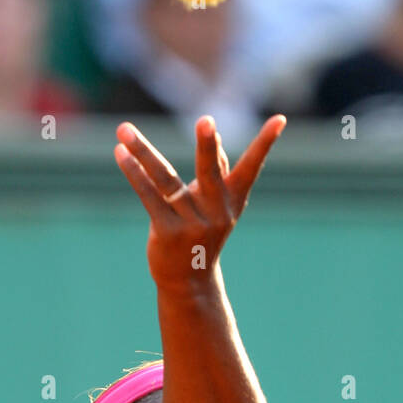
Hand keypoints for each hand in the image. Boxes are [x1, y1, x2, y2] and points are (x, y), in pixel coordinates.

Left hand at [113, 113, 285, 289]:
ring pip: (166, 180)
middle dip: (208, 146)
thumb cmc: (201, 234)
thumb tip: (215, 136)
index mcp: (232, 201)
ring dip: (143, 152)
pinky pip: (149, 197)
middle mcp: (216, 211)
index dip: (265, 144)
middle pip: (209, 172)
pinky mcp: (168, 234)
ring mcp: (192, 224)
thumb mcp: (216, 206)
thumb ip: (217, 172)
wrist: (189, 283)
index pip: (251, 167)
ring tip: (124, 129)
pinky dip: (134, 174)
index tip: (281, 119)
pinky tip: (121, 154)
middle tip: (206, 120)